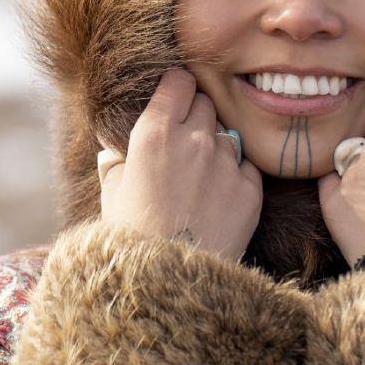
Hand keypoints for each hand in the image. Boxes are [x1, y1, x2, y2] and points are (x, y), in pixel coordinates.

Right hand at [99, 68, 262, 260]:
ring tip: (199, 178)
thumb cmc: (131, 238)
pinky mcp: (251, 190)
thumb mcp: (113, 192)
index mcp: (153, 133)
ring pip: (228, 135)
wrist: (168, 284)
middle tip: (184, 142)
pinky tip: (216, 199)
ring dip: (216, 148)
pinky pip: (246, 167)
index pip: (179, 80)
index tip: (174, 98)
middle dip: (196, 116)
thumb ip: (118, 160)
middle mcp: (194, 140)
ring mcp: (227, 163)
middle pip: (206, 103)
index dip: (177, 87)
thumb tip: (118, 148)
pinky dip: (234, 177)